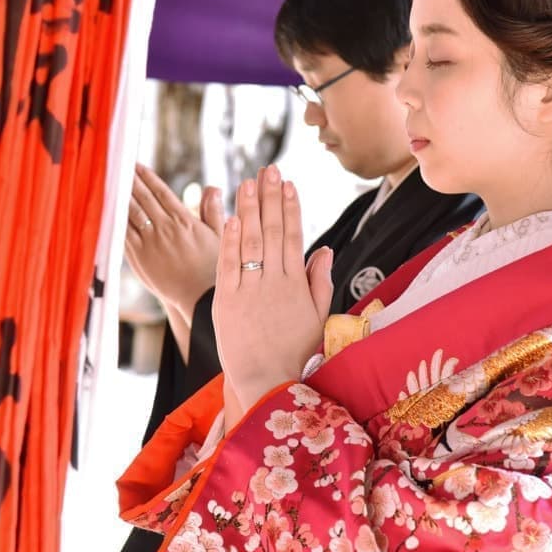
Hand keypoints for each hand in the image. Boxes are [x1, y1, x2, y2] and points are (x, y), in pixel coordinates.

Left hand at [125, 164, 222, 322]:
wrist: (200, 297)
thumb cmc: (213, 267)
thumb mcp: (219, 236)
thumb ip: (212, 210)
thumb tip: (213, 188)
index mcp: (184, 220)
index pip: (161, 192)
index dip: (148, 177)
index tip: (137, 165)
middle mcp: (166, 228)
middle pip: (143, 198)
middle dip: (130, 181)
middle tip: (118, 165)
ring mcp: (151, 242)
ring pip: (131, 212)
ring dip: (121, 196)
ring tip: (111, 182)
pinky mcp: (139, 257)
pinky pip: (124, 233)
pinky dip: (116, 219)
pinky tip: (110, 209)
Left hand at [212, 165, 333, 410]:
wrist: (268, 381)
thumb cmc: (295, 351)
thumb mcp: (317, 316)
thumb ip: (320, 281)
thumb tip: (325, 250)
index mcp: (296, 284)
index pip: (293, 236)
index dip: (291, 208)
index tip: (289, 185)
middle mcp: (274, 283)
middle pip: (271, 231)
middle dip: (270, 198)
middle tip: (268, 170)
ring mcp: (249, 291)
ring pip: (249, 242)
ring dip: (248, 210)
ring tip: (248, 183)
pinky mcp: (227, 301)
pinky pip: (228, 266)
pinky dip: (229, 241)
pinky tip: (230, 218)